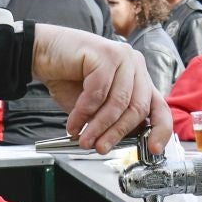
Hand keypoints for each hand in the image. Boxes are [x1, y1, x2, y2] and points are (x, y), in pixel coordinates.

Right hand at [31, 25, 171, 152]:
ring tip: (84, 139)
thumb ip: (112, 120)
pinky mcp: (105, 53)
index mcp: (138, 77)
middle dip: (117, 133)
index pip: (159, 106)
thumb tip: (123, 142)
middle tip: (100, 147)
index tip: (153, 149)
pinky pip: (98, 93)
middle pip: (138, 108)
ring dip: (99, 126)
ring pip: (118, 102)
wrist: (41, 53)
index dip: (160, 130)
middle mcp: (134, 65)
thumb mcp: (95, 107)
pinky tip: (73, 123)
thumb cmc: (67, 78)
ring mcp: (122, 57)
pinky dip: (83, 113)